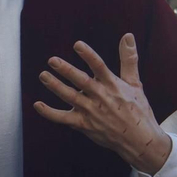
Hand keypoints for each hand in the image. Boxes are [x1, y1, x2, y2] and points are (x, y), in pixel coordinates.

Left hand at [33, 35, 172, 175]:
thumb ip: (128, 58)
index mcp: (113, 85)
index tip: (77, 45)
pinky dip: (49, 113)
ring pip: (70, 97)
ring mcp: (91, 112)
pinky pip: (63, 118)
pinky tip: (37, 104)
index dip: (88, 55)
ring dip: (55, 86)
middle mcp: (101, 97)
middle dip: (66, 70)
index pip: (99, 67)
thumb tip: (128, 35)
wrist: (138, 140)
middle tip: (52, 60)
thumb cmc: (137, 110)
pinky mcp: (84, 125)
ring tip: (43, 75)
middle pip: (81, 81)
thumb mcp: (135, 83)